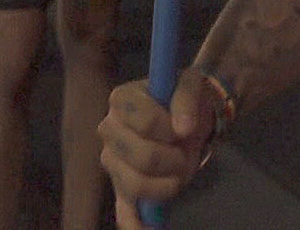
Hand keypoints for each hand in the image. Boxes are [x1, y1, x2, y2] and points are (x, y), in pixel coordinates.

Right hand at [99, 70, 221, 227]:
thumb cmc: (184, 98)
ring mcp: (112, 162)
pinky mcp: (121, 187)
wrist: (187, 116)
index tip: (182, 126)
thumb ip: (186, 97)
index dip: (169, 128)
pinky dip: (134, 225)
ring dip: (168, 183)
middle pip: (141, 157)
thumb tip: (183, 128)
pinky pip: (124, 211)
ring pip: (136, 185)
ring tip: (180, 170)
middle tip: (184, 151)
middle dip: (173, 158)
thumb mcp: (191, 83)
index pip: (144, 123)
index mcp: (120, 100)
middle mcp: (108, 130)